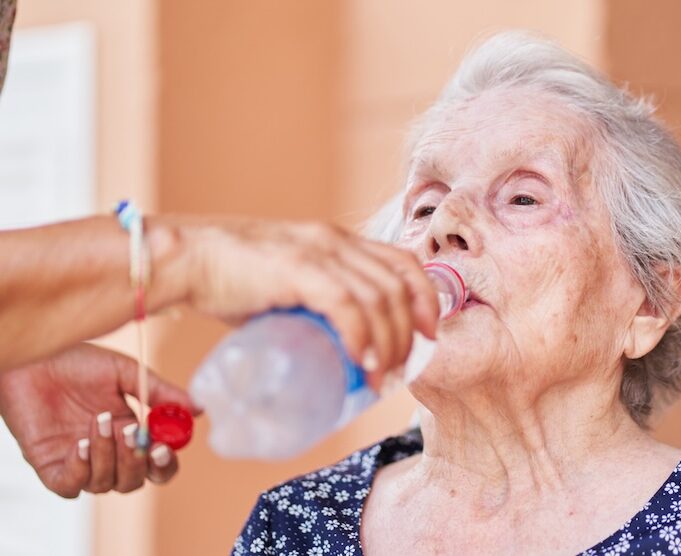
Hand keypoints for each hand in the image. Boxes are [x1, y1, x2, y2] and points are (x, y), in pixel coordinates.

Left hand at [0, 343, 200, 497]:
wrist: (33, 359)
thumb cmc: (76, 362)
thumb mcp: (126, 372)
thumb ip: (160, 392)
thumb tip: (198, 408)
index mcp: (131, 433)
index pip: (157, 464)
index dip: (165, 463)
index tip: (165, 446)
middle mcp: (108, 453)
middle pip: (135, 481)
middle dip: (137, 463)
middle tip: (133, 434)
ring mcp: (80, 462)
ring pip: (105, 484)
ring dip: (108, 456)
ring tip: (98, 421)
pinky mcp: (51, 467)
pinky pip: (71, 487)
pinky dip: (80, 470)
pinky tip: (80, 443)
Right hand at [175, 219, 439, 379]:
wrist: (184, 259)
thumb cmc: (230, 279)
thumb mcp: (287, 285)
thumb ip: (314, 305)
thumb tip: (334, 350)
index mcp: (337, 241)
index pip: (403, 262)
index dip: (425, 298)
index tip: (429, 334)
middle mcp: (334, 240)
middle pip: (396, 285)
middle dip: (409, 332)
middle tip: (399, 368)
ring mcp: (316, 252)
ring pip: (378, 298)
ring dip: (388, 343)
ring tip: (379, 376)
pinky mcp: (295, 268)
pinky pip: (346, 304)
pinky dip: (361, 337)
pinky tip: (361, 361)